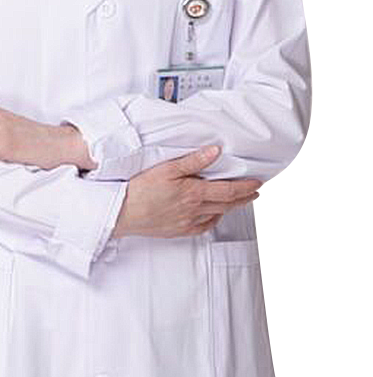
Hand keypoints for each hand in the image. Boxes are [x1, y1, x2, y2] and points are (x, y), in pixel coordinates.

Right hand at [111, 146, 262, 238]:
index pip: (228, 190)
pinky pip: (203, 226)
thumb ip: (193, 160)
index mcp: (193, 193)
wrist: (123, 213)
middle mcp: (194, 210)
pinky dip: (214, 220)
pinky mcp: (179, 230)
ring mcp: (187, 222)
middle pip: (226, 204)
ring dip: (232, 208)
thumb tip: (215, 151)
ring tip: (240, 201)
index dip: (245, 187)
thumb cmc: (141, 189)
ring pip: (217, 215)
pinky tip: (215, 215)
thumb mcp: (167, 168)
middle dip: (244, 198)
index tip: (257, 183)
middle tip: (256, 192)